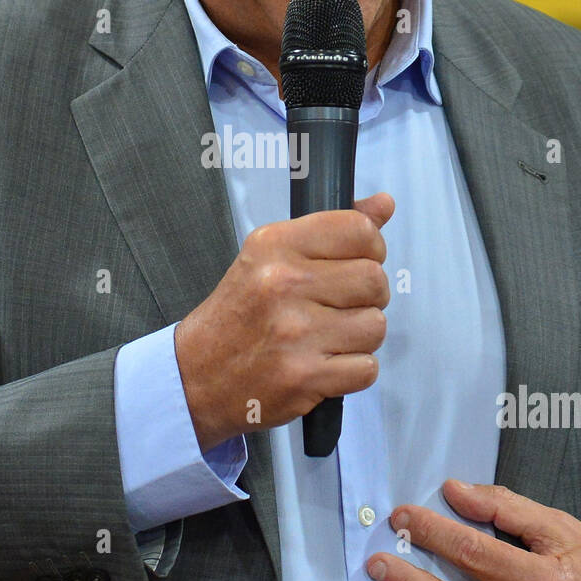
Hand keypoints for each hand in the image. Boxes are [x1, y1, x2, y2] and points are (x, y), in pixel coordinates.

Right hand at [175, 192, 394, 451]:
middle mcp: (284, 282)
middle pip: (375, 280)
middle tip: (336, 308)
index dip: (370, 250)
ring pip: (376, 326)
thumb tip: (384, 204)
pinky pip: (367, 368)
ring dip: (359, 337)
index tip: (354, 265)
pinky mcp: (304, 376)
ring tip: (326, 338)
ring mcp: (295, 332)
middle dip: (366, 298)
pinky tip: (323, 365)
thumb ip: (330, 230)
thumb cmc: (238, 315)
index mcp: (275, 244)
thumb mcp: (270, 257)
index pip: (360, 231)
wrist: (195, 375)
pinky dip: (352, 371)